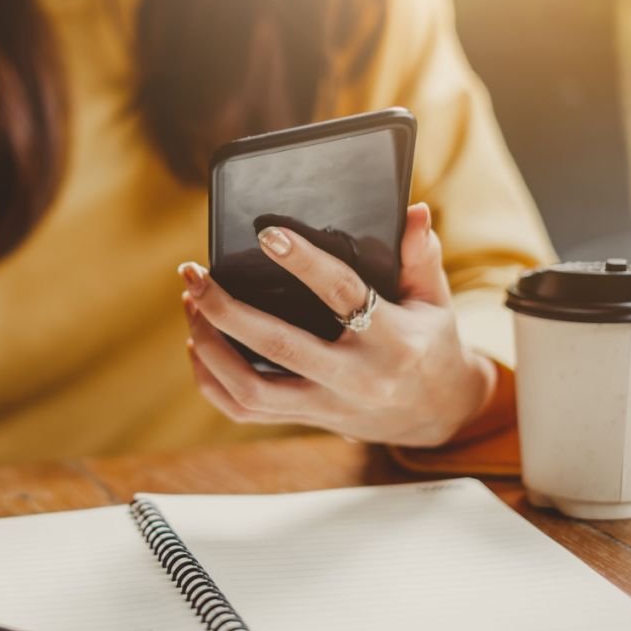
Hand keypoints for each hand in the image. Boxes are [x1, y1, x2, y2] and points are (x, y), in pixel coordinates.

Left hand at [179, 203, 496, 446]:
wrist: (438, 414)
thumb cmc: (430, 344)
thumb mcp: (435, 300)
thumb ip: (421, 256)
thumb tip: (412, 211)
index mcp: (393, 340)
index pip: (342, 294)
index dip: (304, 263)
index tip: (267, 234)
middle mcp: (356, 378)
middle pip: (279, 346)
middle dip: (226, 309)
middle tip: (195, 274)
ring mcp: (327, 405)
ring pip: (251, 389)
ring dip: (210, 346)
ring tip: (192, 304)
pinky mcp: (307, 420)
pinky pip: (245, 410)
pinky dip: (211, 380)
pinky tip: (198, 344)